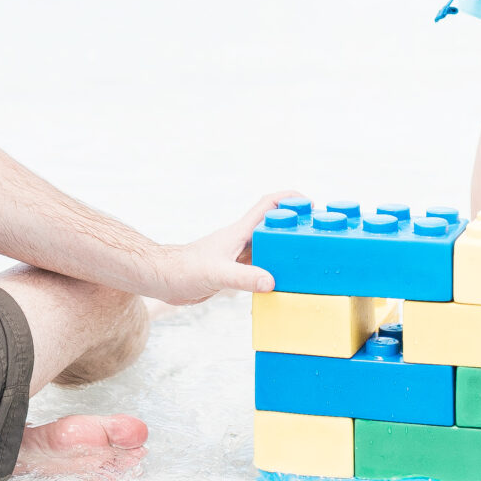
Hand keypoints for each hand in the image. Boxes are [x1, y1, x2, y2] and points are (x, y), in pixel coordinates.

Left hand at [145, 191, 304, 303]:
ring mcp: (237, 255)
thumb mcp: (217, 274)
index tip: (310, 204)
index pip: (268, 205)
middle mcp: (241, 240)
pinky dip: (273, 268)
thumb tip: (271, 281)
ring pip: (268, 245)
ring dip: (285, 247)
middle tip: (316, 233)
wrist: (164, 280)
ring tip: (306, 256)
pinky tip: (283, 280)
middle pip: (274, 225)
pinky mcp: (233, 270)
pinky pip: (260, 265)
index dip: (290, 199)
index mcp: (239, 232)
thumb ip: (243, 277)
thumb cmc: (184, 271)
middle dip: (294, 224)